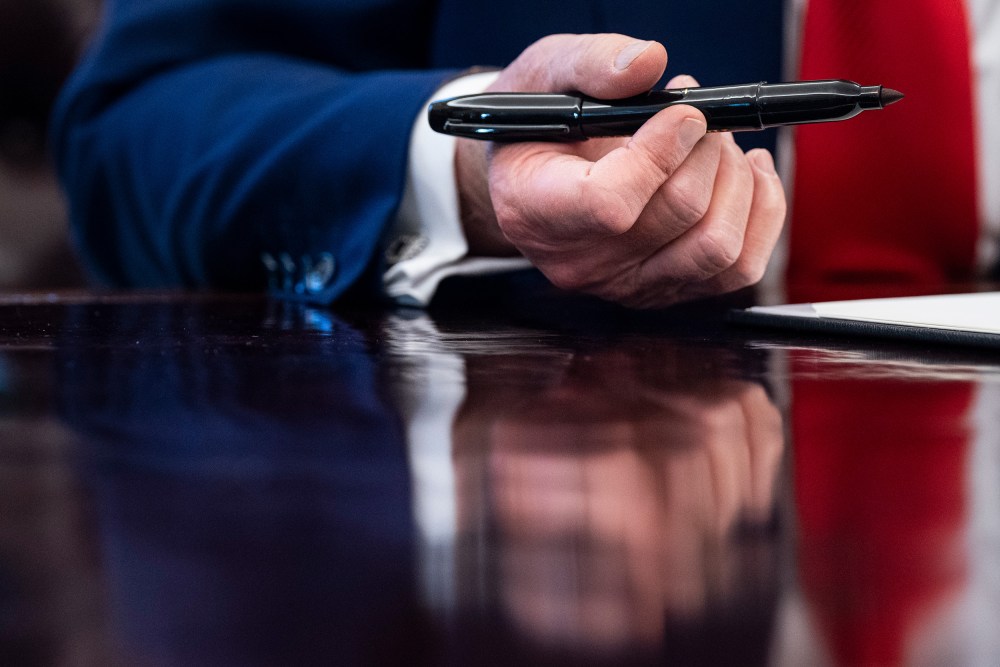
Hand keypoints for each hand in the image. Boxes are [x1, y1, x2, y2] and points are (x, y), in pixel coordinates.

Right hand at [455, 34, 786, 307]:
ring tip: (716, 143)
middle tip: (696, 116)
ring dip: (736, 180)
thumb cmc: (538, 127)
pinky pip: (739, 267)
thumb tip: (648, 62)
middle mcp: (581, 262)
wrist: (534, 178)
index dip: (661, 153)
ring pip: (718, 248)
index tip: (682, 112)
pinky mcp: (668, 290)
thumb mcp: (542, 77)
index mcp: (536, 211)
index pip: (611, 204)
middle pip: (679, 216)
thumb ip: (588, 62)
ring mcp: (627, 285)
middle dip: (706, 150)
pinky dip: (758, 211)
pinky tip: (743, 172)